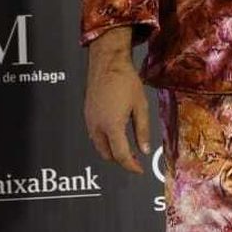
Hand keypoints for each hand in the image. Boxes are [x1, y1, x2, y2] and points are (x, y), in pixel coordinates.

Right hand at [83, 26, 151, 173]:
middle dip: (121, 159)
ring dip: (111, 151)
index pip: (121, 155)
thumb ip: (142, 130)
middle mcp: (97, 126)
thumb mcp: (140, 105)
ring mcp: (90, 120)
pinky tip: (116, 134)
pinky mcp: (87, 114)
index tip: (139, 169)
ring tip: (127, 147)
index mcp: (112, 125)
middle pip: (107, 154)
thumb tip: (144, 150)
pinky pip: (94, 135)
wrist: (108, 62)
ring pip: (99, 146)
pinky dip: (104, 141)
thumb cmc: (125, 80)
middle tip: (135, 158)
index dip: (131, 166)